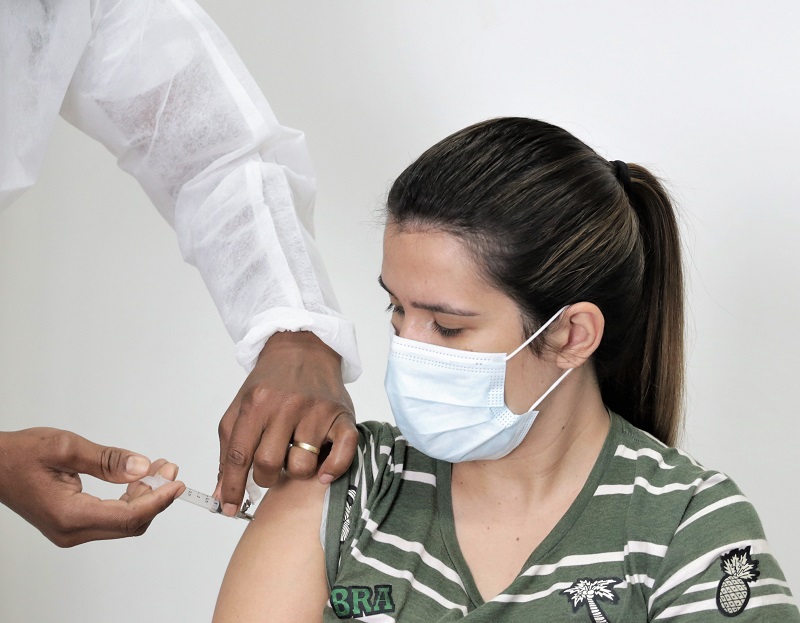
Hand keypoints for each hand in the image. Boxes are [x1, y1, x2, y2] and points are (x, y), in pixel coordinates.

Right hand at [0, 428, 184, 546]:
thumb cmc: (20, 455)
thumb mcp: (66, 448)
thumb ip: (108, 460)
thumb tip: (141, 468)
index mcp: (69, 515)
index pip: (129, 516)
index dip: (158, 500)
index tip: (176, 483)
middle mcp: (71, 530)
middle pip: (130, 524)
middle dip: (156, 496)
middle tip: (169, 469)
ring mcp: (71, 531)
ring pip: (123, 522)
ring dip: (145, 497)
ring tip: (158, 469)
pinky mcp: (72, 524)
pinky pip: (112, 517)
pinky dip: (131, 500)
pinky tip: (139, 479)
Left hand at [216, 331, 356, 515]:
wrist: (303, 348)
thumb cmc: (271, 384)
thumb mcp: (242, 408)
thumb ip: (229, 450)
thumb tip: (222, 495)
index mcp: (256, 404)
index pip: (239, 456)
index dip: (232, 487)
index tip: (230, 508)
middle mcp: (287, 405)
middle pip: (269, 464)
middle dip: (266, 478)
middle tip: (271, 470)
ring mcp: (317, 410)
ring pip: (302, 466)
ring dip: (297, 472)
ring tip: (296, 457)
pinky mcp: (342, 415)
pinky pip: (342, 453)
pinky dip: (333, 468)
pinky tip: (323, 472)